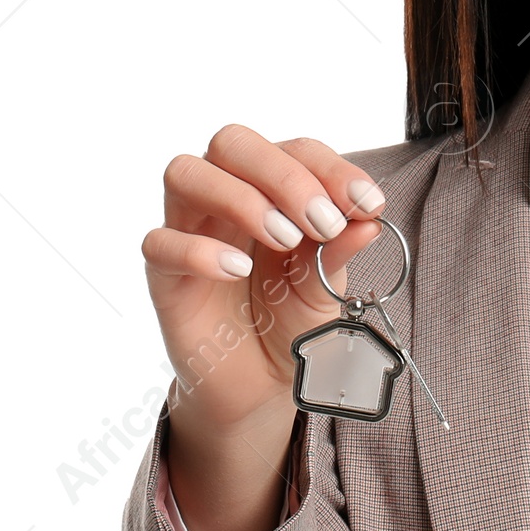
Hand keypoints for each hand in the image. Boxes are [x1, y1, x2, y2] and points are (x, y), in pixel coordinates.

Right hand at [142, 126, 384, 530]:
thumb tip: (369, 221)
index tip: (368, 203)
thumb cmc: (291, 324)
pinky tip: (239, 270)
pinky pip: (160, 242)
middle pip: (232, 143)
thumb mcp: (327, 289)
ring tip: (284, 240)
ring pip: (186, 173)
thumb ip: (340, 253)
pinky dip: (200, 250)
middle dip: (283, 174)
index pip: (293, 149)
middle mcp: (226, 199)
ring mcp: (190, 231)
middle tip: (321, 222)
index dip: (331, 168)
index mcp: (272, 192)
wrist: (259, 387)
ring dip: (241, 198)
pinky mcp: (165, 275)